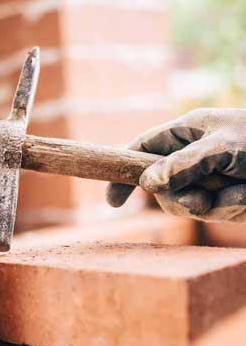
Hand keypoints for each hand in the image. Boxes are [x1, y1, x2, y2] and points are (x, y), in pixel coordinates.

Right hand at [106, 108, 245, 221]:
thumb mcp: (221, 147)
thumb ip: (183, 164)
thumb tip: (146, 184)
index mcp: (187, 132)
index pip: (142, 150)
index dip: (124, 172)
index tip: (112, 201)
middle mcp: (193, 156)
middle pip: (163, 187)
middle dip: (179, 199)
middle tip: (201, 200)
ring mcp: (209, 179)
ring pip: (188, 205)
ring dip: (213, 205)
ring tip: (240, 193)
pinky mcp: (227, 199)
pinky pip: (215, 213)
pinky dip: (232, 208)